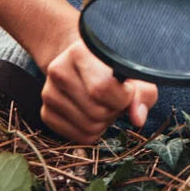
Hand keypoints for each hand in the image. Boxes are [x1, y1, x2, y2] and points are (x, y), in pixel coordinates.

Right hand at [41, 38, 157, 142]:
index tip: (128, 89)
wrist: (84, 62)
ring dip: (105, 122)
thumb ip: (142, 93)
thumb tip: (137, 118)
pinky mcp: (46, 113)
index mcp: (79, 52)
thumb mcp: (133, 71)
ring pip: (89, 127)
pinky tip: (93, 112)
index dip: (123, 97)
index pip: (101, 88)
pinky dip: (93, 132)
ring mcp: (48, 93)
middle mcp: (58, 70)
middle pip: (97, 111)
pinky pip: (79, 138)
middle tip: (116, 97)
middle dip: (114, 110)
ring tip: (104, 103)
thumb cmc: (113, 66)